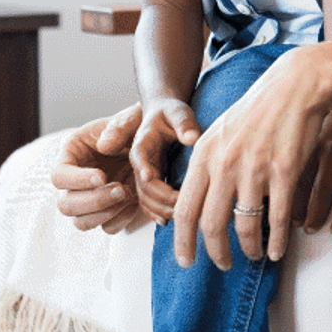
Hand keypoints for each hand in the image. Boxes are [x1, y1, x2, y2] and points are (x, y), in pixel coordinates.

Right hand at [51, 104, 149, 233]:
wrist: (158, 141)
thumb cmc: (139, 125)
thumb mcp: (131, 119)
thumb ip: (119, 127)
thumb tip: (103, 147)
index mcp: (72, 154)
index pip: (58, 176)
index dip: (77, 180)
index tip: (102, 176)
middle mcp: (76, 181)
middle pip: (66, 206)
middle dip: (94, 201)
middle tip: (121, 189)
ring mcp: (91, 198)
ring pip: (81, 222)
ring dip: (105, 214)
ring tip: (129, 195)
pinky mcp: (110, 210)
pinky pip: (107, 227)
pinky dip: (121, 220)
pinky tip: (135, 203)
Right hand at [128, 95, 201, 222]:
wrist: (164, 114)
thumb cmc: (171, 111)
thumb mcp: (177, 111)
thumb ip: (184, 123)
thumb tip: (192, 138)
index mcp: (142, 144)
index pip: (141, 162)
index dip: (148, 174)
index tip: (160, 185)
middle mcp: (139, 163)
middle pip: (143, 187)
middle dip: (161, 199)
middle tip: (182, 206)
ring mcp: (143, 173)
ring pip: (144, 198)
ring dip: (159, 209)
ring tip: (180, 215)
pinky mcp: (150, 181)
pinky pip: (147, 201)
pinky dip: (155, 212)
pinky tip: (168, 220)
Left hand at [171, 47, 331, 268]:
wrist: (295, 86)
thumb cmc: (258, 109)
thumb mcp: (219, 132)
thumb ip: (205, 164)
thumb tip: (194, 199)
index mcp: (204, 156)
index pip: (184, 210)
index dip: (183, 242)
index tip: (186, 261)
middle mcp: (225, 165)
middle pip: (211, 225)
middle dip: (215, 253)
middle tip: (222, 264)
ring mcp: (255, 169)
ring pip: (245, 226)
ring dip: (248, 249)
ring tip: (253, 255)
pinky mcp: (285, 171)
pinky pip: (278, 217)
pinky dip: (277, 240)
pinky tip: (277, 251)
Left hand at [297, 105, 331, 236]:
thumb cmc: (316, 115)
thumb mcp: (298, 130)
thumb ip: (285, 157)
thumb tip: (263, 189)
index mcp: (311, 145)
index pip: (300, 183)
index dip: (294, 206)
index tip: (289, 224)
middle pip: (324, 189)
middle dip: (316, 214)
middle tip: (310, 231)